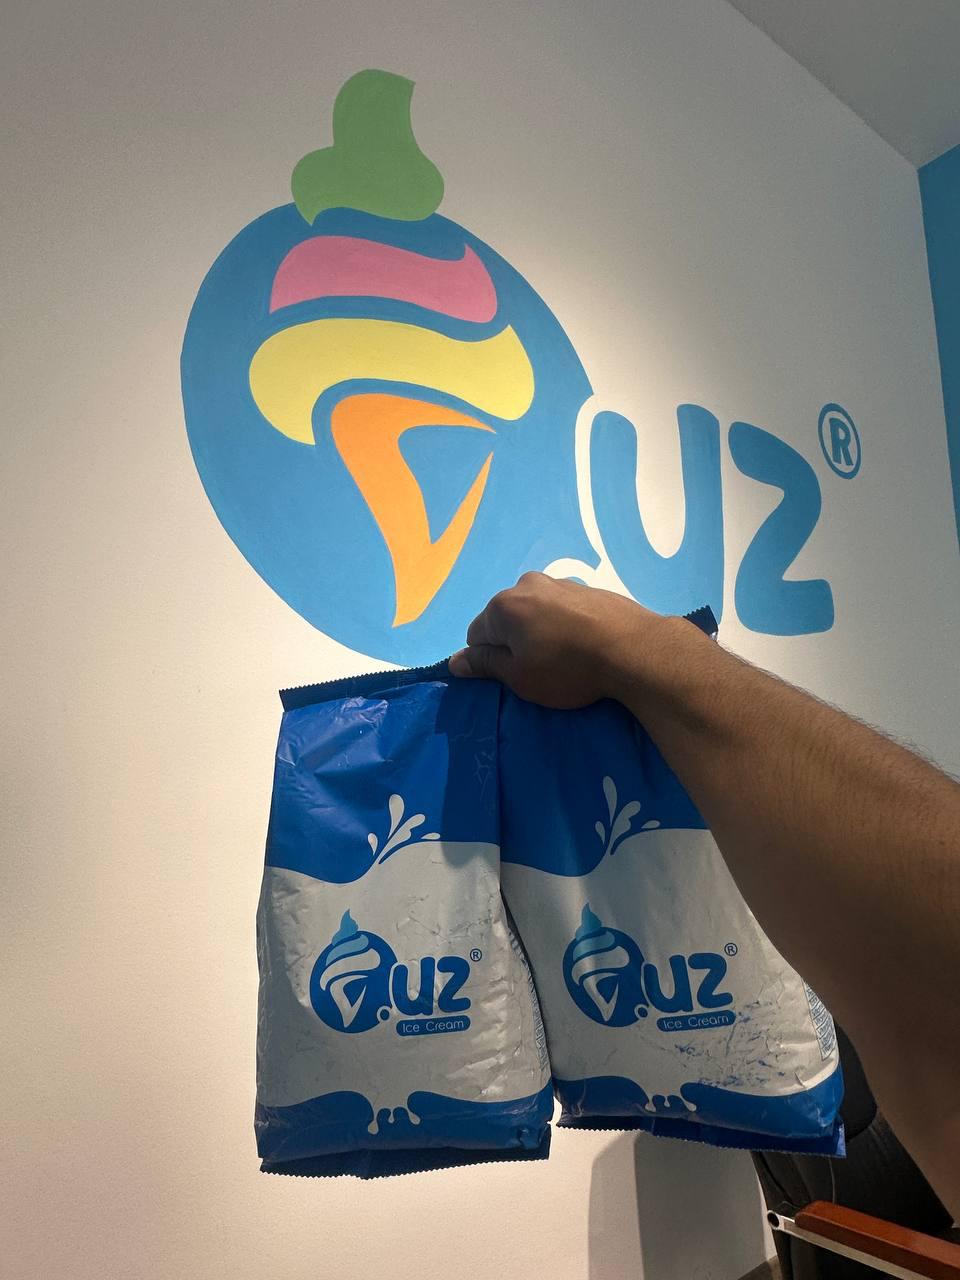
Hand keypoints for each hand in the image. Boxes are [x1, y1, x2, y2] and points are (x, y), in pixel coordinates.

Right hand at [449, 573, 661, 707]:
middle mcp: (526, 584)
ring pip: (535, 611)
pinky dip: (564, 625)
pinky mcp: (587, 588)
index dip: (490, 660)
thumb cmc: (568, 668)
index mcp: (503, 605)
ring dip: (540, 632)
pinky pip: (561, 609)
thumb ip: (485, 665)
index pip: (476, 636)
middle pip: (506, 619)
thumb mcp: (520, 676)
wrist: (633, 649)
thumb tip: (455, 662)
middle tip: (541, 669)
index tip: (515, 676)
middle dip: (515, 643)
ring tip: (567, 658)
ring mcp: (559, 582)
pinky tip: (584, 644)